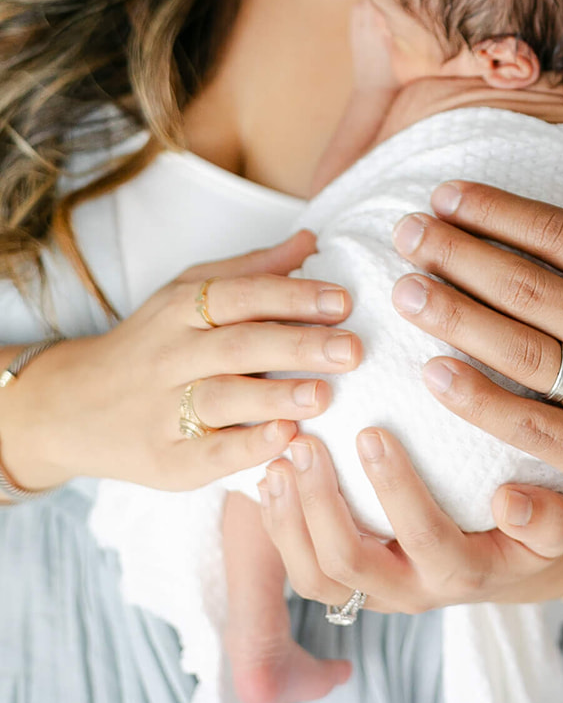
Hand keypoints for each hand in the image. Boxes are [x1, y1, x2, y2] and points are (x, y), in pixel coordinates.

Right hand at [1, 231, 361, 491]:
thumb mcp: (188, 292)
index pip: (241, 296)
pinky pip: (206, 456)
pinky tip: (284, 440)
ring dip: (274, 398)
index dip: (292, 297)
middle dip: (298, 346)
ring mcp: (163, 411)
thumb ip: (252, 269)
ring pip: (221, 400)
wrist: (69, 406)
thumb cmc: (150, 342)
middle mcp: (170, 356)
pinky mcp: (161, 461)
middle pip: (237, 347)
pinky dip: (246, 448)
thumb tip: (311, 241)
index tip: (343, 301)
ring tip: (324, 395)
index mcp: (182, 309)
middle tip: (352, 348)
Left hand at [258, 430, 562, 613]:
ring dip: (288, 519)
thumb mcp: (558, 527)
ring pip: (314, 577)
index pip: (424, 537)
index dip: (395, 489)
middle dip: (320, 503)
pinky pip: (299, 569)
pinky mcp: (347, 584)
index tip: (372, 431)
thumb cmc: (530, 529)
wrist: (506, 564)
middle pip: (349, 565)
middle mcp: (410, 592)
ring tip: (280, 458)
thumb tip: (511, 498)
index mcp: (461, 573)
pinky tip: (270, 475)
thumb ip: (548, 518)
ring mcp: (373, 592)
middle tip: (307, 442)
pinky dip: (277, 524)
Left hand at [389, 145, 562, 516]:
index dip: (495, 211)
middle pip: (527, 288)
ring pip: (521, 352)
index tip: (445, 195)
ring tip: (404, 292)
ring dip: (454, 317)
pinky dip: (477, 400)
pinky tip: (433, 373)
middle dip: (456, 255)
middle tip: (404, 233)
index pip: (559, 234)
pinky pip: (530, 426)